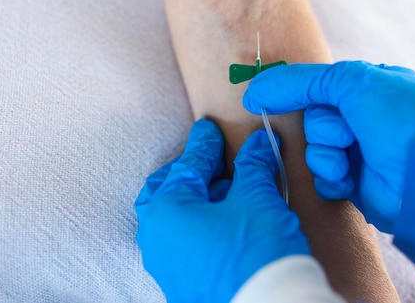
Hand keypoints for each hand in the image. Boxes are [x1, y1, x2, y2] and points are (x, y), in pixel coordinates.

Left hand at [134, 119, 309, 302]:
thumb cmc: (255, 253)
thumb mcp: (257, 199)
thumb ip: (253, 166)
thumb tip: (258, 144)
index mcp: (166, 210)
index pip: (187, 165)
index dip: (204, 144)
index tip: (210, 129)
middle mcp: (156, 239)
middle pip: (166, 192)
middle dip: (188, 173)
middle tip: (209, 160)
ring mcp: (166, 266)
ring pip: (174, 220)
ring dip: (197, 201)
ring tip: (228, 193)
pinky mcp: (181, 285)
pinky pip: (184, 244)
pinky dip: (200, 226)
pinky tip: (227, 225)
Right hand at [243, 62, 414, 232]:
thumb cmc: (398, 117)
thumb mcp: (350, 81)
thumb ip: (301, 81)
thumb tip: (255, 91)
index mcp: (370, 87)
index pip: (318, 86)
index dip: (293, 92)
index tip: (261, 97)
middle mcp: (365, 119)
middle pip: (314, 119)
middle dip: (324, 128)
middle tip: (346, 133)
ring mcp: (361, 152)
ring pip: (315, 150)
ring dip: (327, 155)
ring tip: (351, 158)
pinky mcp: (358, 185)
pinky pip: (324, 179)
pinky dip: (332, 178)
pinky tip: (349, 180)